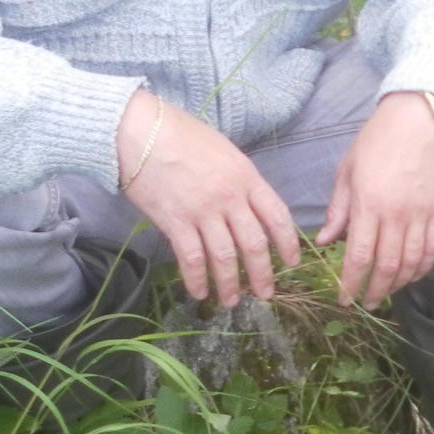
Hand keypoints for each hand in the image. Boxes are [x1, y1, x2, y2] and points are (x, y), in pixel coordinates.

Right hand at [117, 89, 299, 305]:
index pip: (277, 216)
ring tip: (232, 301)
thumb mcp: (225, 152)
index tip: (292, 263)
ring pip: (225, 256)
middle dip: (262, 274)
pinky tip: (199, 292)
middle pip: (254, 243)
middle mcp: (229, 198)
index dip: (288, 243)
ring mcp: (202, 211)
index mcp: (247, 177)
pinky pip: (191, 258)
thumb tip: (248, 205)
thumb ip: (240, 180)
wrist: (141, 132)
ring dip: (230, 283)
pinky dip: (196, 279)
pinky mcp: (175, 222)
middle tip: (266, 294)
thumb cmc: (182, 135)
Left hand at [316, 91, 433, 306]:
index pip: (358, 255)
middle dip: (374, 291)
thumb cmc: (377, 140)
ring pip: (411, 262)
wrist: (418, 119)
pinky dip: (423, 267)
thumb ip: (338, 209)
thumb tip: (323, 241)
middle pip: (386, 265)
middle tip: (365, 304)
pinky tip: (413, 275)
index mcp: (368, 203)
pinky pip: (433, 248)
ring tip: (387, 293)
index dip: (351, 283)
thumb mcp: (347, 170)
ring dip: (399, 284)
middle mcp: (396, 214)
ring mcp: (421, 213)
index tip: (344, 299)